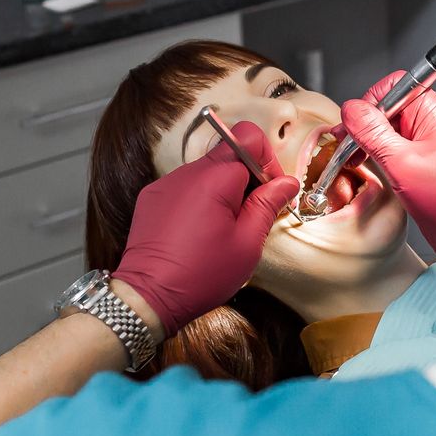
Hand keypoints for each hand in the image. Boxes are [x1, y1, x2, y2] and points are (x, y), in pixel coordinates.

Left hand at [113, 122, 298, 334]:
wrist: (147, 297)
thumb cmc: (200, 275)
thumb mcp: (247, 244)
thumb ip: (268, 205)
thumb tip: (287, 182)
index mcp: (214, 178)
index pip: (249, 138)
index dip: (266, 161)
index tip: (268, 191)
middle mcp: (187, 172)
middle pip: (228, 155)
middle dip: (247, 179)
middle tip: (251, 216)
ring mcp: (166, 184)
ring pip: (207, 172)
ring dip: (223, 191)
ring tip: (223, 229)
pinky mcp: (152, 198)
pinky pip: (186, 187)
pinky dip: (199, 201)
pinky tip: (199, 232)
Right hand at [339, 73, 435, 297]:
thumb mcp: (402, 163)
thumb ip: (373, 133)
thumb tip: (352, 109)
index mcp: (434, 114)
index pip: (394, 87)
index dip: (370, 102)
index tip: (354, 124)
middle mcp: (431, 123)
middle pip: (388, 107)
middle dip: (364, 124)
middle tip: (347, 144)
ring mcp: (426, 141)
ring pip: (387, 128)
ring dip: (367, 140)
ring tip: (353, 157)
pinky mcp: (420, 159)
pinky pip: (393, 146)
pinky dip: (376, 153)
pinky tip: (366, 164)